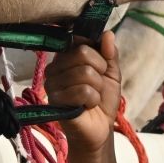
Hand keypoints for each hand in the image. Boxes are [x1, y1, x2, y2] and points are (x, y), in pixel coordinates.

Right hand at [45, 31, 121, 153]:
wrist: (100, 129)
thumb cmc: (102, 99)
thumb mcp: (111, 73)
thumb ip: (110, 53)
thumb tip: (108, 33)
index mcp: (66, 56)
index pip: (80, 38)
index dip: (97, 53)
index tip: (100, 66)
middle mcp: (55, 66)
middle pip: (83, 53)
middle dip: (100, 71)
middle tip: (97, 85)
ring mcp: (52, 83)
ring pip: (85, 73)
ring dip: (97, 88)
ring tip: (92, 97)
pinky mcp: (55, 100)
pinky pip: (83, 91)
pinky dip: (93, 100)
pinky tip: (87, 106)